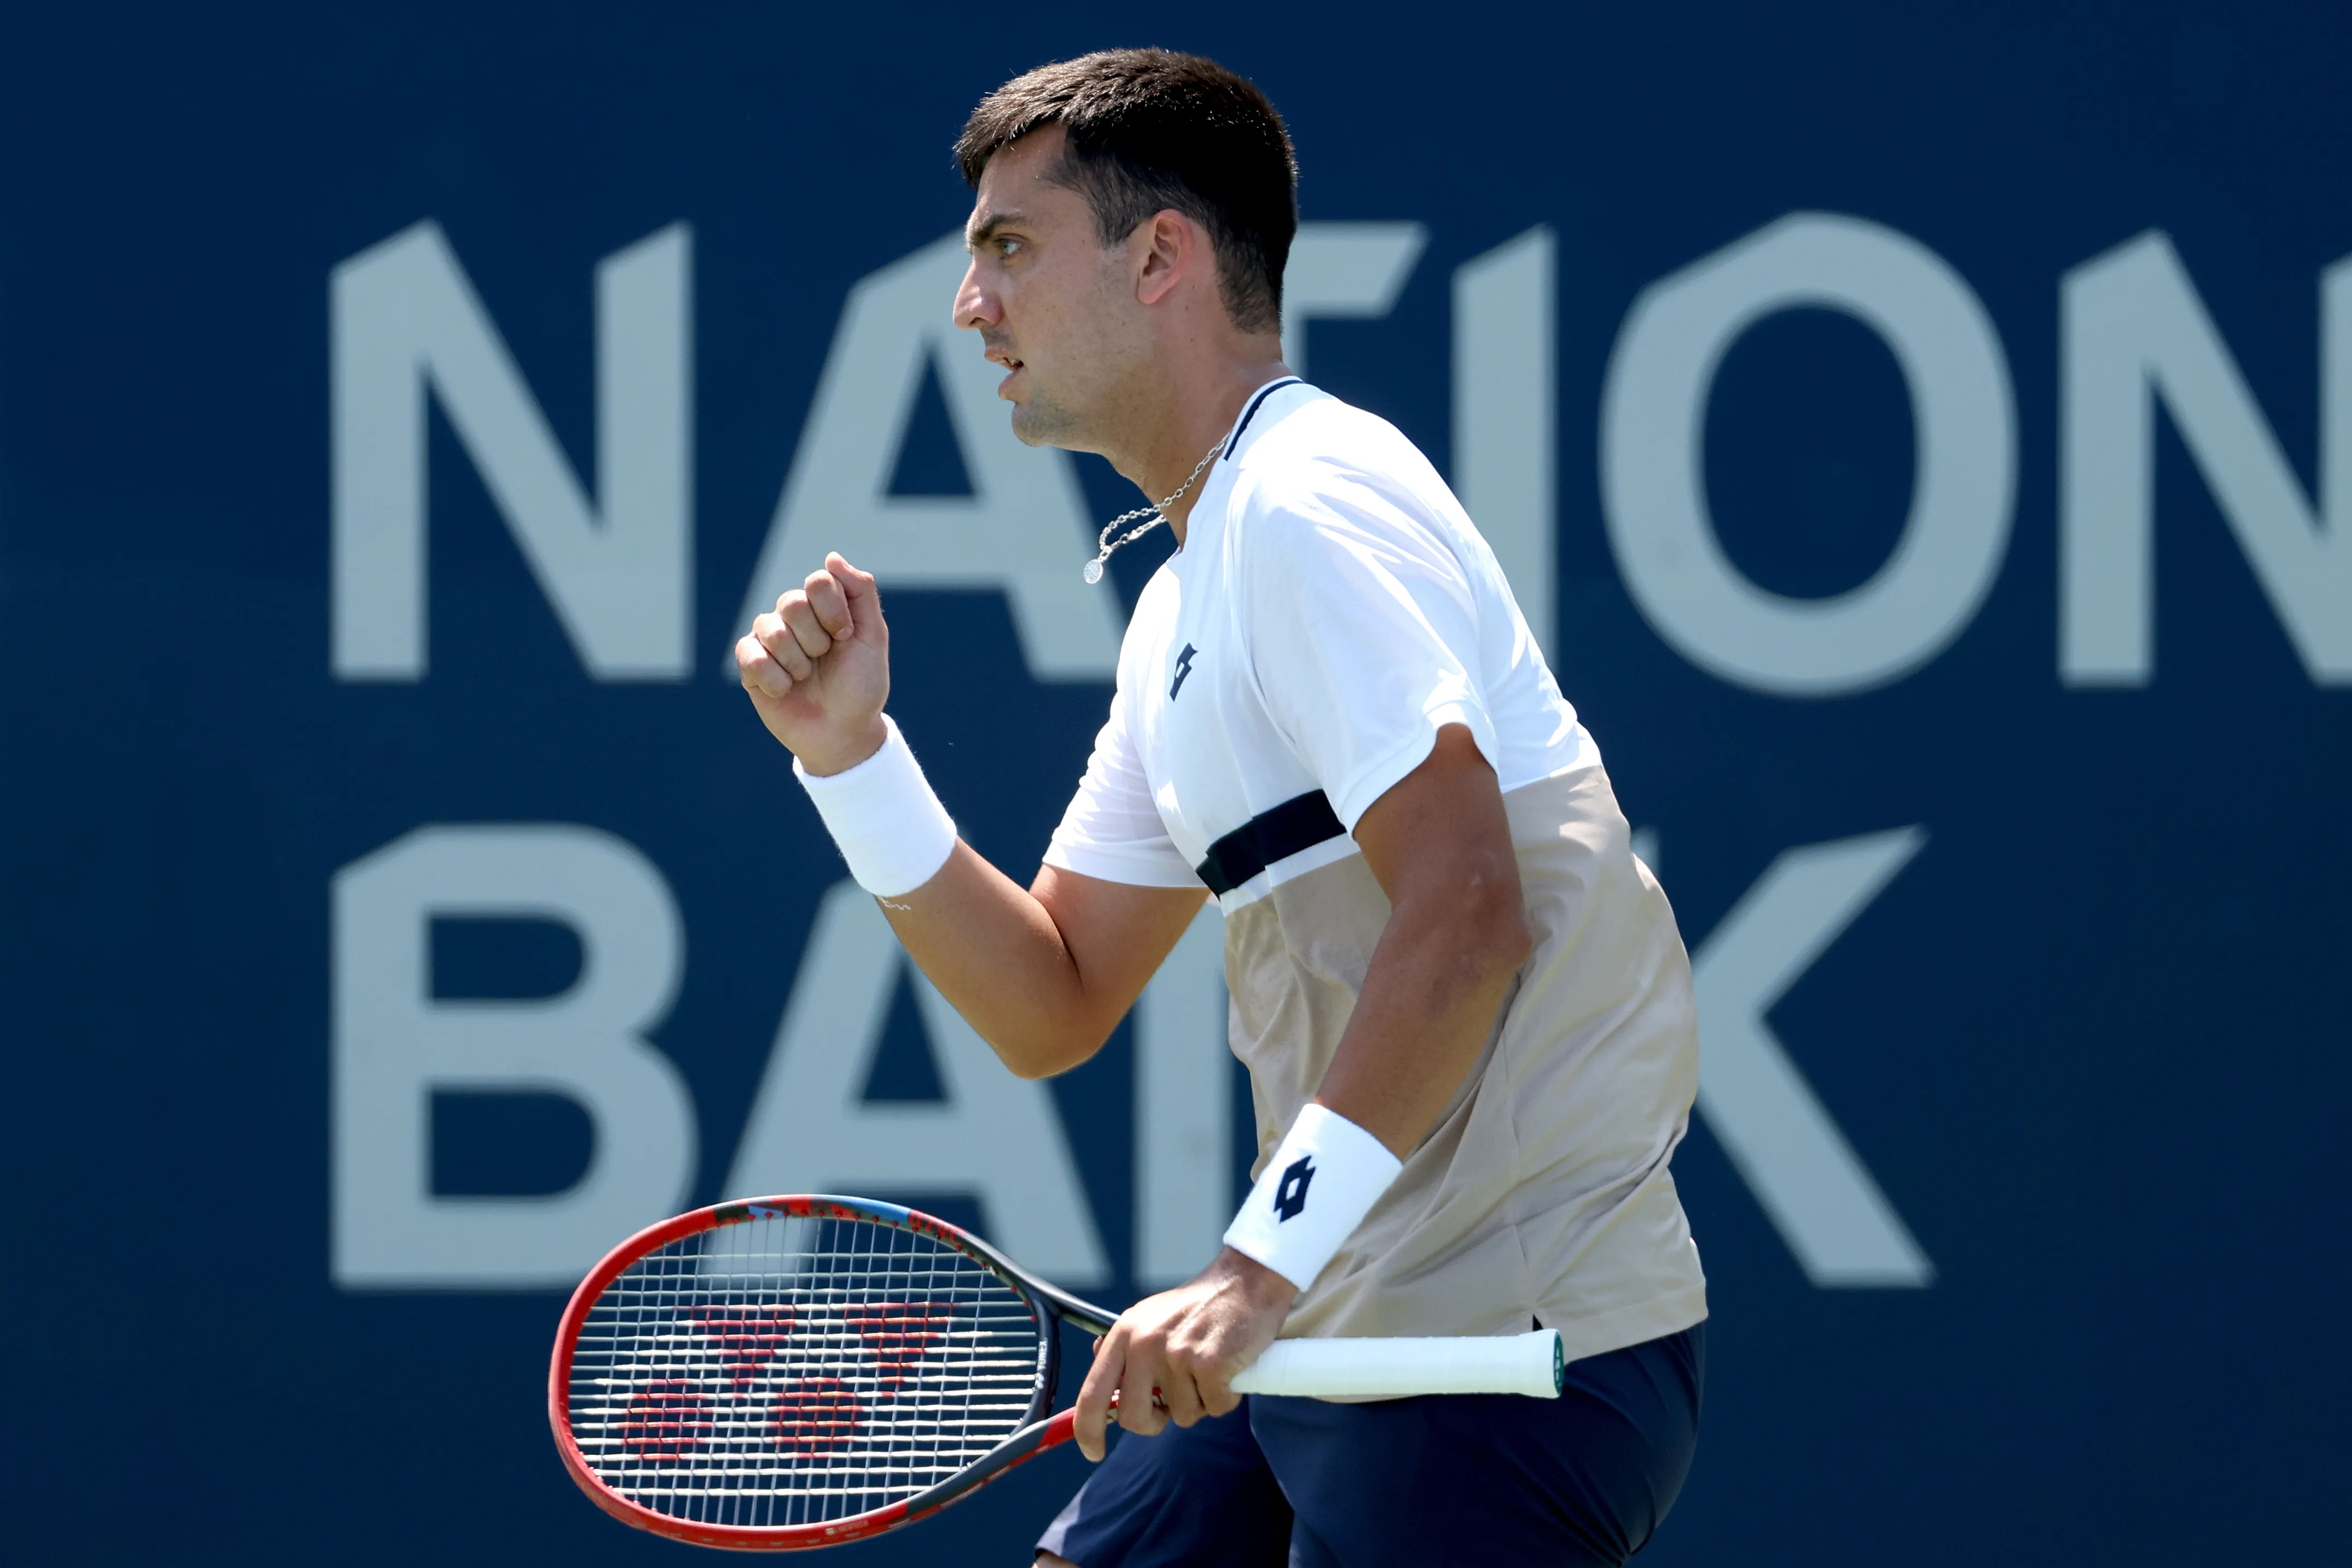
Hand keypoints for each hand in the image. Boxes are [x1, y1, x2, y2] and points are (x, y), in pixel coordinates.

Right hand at [735, 552, 890, 775]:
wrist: (843, 732)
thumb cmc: (860, 685)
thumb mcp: (873, 637)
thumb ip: (860, 592)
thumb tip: (831, 556)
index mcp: (823, 605)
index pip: (818, 582)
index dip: (834, 613)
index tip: (846, 637)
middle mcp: (792, 617)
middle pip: (792, 603)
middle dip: (816, 640)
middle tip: (825, 659)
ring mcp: (768, 639)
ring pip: (772, 630)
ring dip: (798, 662)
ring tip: (806, 677)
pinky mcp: (749, 665)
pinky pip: (749, 655)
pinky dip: (774, 679)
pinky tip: (786, 690)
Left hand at [1072, 1248, 1294, 1461]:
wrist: (1245, 1282)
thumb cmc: (1199, 1307)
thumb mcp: (1150, 1319)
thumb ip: (1127, 1353)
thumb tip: (1105, 1391)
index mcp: (1124, 1333)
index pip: (1092, 1394)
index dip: (1088, 1431)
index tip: (1093, 1452)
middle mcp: (1144, 1343)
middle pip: (1134, 1418)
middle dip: (1156, 1421)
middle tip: (1176, 1400)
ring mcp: (1176, 1354)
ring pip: (1182, 1416)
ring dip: (1200, 1401)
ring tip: (1209, 1367)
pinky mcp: (1210, 1363)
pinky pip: (1215, 1408)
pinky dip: (1226, 1397)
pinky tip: (1229, 1368)